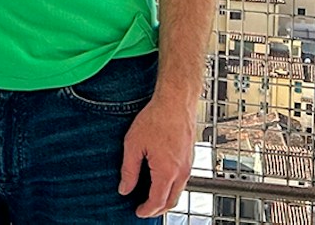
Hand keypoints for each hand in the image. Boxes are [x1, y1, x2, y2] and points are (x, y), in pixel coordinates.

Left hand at [120, 92, 197, 217]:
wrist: (176, 102)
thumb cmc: (156, 118)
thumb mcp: (134, 144)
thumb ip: (129, 170)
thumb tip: (124, 189)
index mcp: (167, 172)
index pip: (157, 201)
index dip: (146, 210)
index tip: (138, 212)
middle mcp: (181, 172)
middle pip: (171, 202)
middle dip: (158, 210)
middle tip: (144, 209)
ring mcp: (188, 165)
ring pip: (179, 192)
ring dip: (166, 199)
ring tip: (151, 198)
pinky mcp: (190, 158)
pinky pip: (183, 180)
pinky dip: (172, 187)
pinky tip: (161, 181)